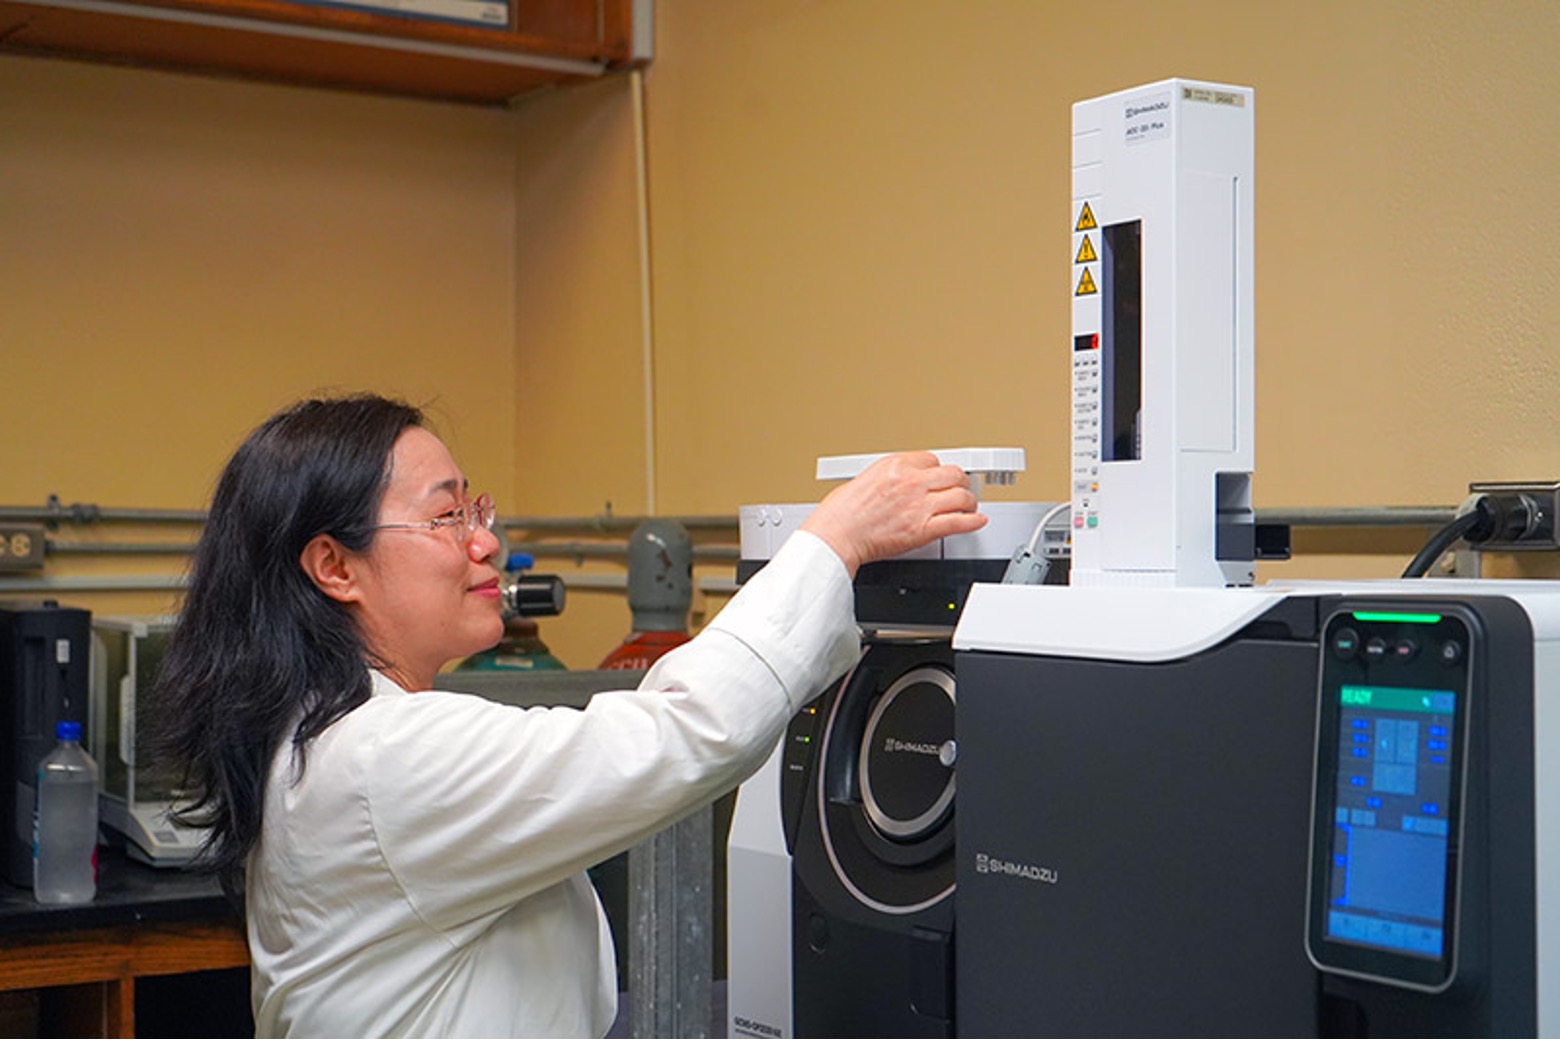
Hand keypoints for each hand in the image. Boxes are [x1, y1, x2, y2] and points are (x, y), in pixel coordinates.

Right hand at [799, 452, 987, 576]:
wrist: (836, 536)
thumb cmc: (840, 513)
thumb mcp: (863, 479)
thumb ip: (888, 478)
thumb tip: (900, 484)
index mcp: (895, 465)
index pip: (932, 459)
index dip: (938, 471)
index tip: (940, 478)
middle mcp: (911, 482)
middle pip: (952, 474)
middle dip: (959, 482)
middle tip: (961, 488)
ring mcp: (920, 505)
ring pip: (961, 496)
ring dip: (968, 502)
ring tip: (968, 505)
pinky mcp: (924, 529)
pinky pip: (959, 522)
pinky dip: (972, 522)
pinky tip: (977, 521)